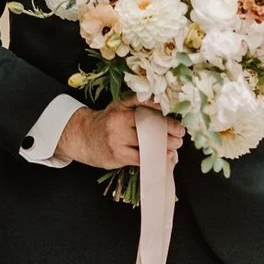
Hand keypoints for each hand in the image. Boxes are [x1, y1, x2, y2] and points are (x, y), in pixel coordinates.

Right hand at [61, 102, 183, 170]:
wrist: (82, 137)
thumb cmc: (107, 122)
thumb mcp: (119, 107)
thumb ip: (139, 104)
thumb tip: (166, 110)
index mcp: (122, 106)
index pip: (147, 105)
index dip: (165, 112)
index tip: (178, 118)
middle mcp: (119, 120)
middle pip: (151, 125)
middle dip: (170, 131)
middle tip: (181, 135)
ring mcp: (118, 138)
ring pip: (148, 143)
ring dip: (166, 146)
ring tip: (175, 147)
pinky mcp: (118, 154)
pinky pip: (142, 158)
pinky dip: (157, 159)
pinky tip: (166, 158)